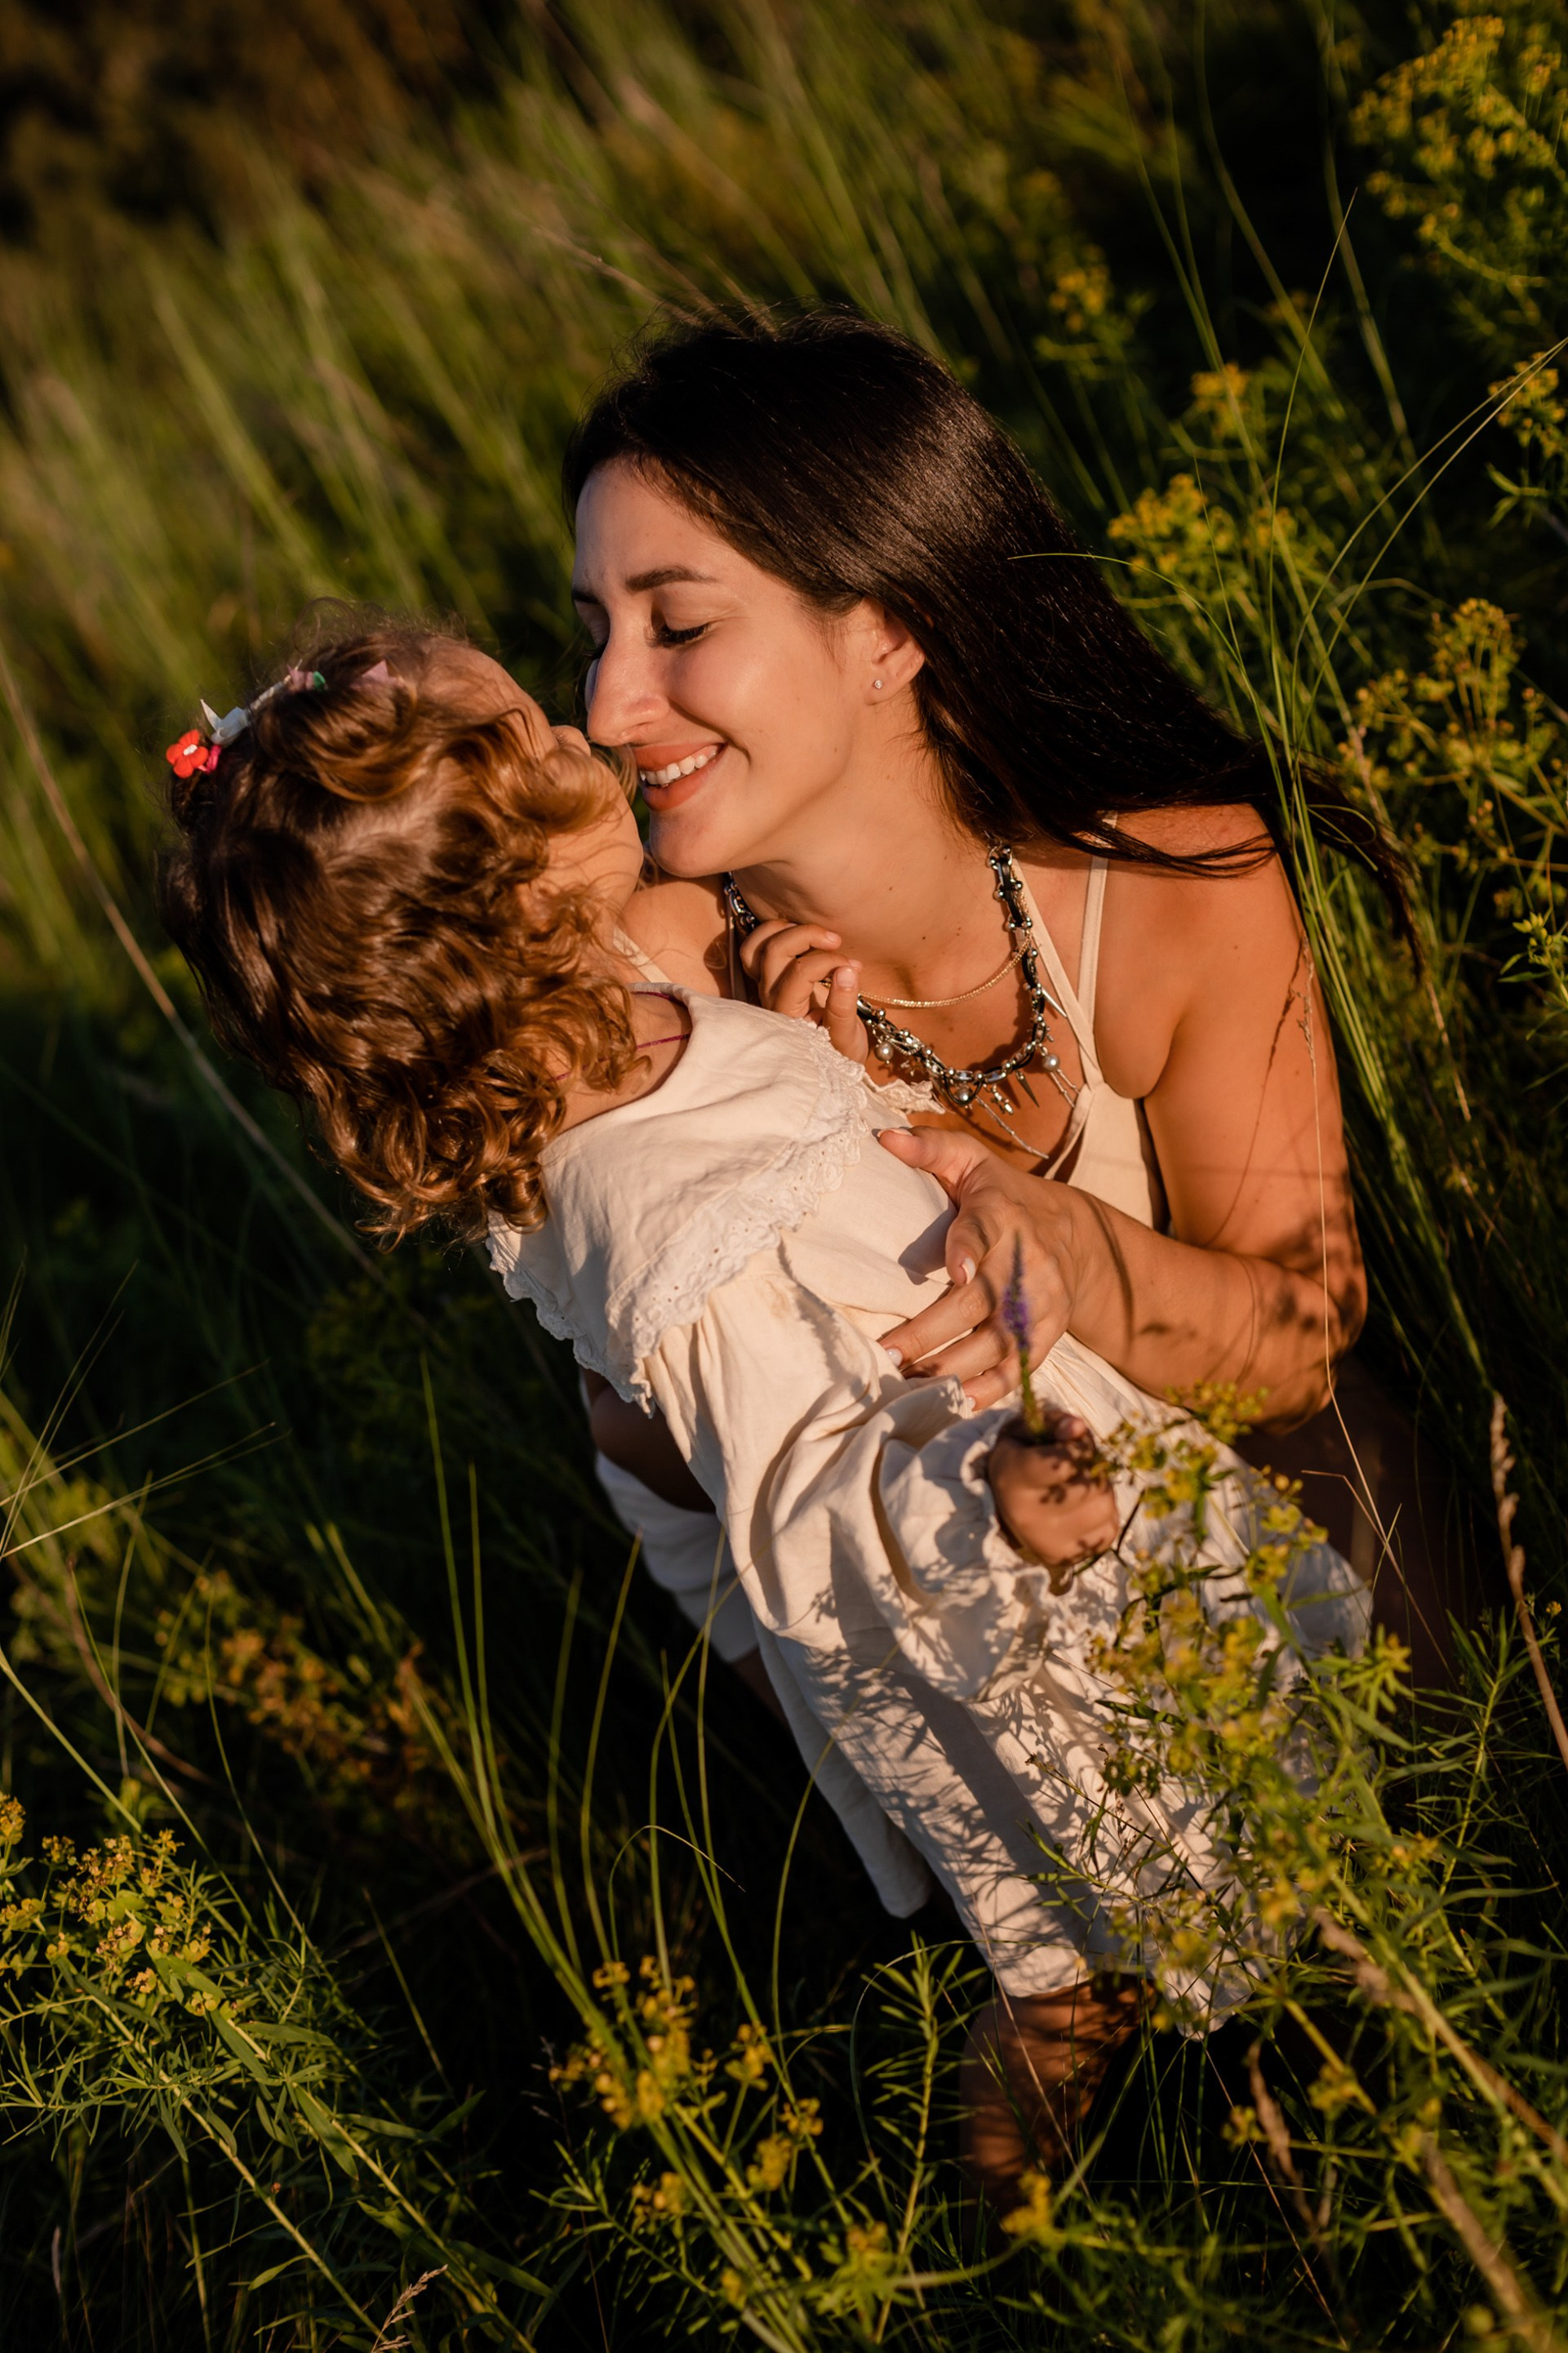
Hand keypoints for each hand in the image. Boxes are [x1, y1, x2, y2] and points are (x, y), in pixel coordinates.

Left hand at [738, 918, 867, 1063]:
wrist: (827, 1068)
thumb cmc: (838, 1056)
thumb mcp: (847, 1039)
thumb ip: (844, 1006)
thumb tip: (847, 970)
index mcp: (787, 1016)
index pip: (799, 972)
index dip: (830, 961)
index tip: (853, 968)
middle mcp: (769, 1000)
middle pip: (773, 951)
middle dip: (807, 935)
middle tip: (836, 941)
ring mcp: (764, 989)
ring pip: (756, 947)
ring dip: (785, 930)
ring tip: (815, 935)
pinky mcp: (767, 982)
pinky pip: (755, 951)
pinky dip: (774, 934)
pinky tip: (801, 936)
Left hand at [876, 1128, 1086, 1408]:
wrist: (1074, 1234)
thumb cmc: (1000, 1195)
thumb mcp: (970, 1161)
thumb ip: (930, 1148)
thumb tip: (886, 1137)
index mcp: (1000, 1214)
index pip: (985, 1231)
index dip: (971, 1250)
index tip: (955, 1271)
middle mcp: (1025, 1261)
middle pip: (979, 1303)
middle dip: (932, 1333)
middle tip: (887, 1354)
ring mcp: (1041, 1303)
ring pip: (997, 1344)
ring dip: (952, 1369)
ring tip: (906, 1385)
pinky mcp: (1049, 1333)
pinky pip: (1020, 1369)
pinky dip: (989, 1391)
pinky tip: (954, 1404)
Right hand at [987, 1415, 1118, 1577]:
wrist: (999, 1505)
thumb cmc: (1019, 1458)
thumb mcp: (1027, 1430)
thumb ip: (1054, 1422)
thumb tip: (1077, 1428)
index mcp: (1012, 1478)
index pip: (1066, 1463)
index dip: (1080, 1449)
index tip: (1072, 1446)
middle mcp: (1026, 1517)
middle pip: (1091, 1487)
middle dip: (1093, 1470)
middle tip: (1079, 1468)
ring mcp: (1046, 1543)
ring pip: (1104, 1509)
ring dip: (1102, 1493)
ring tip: (1082, 1488)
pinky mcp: (1064, 1558)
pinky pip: (1108, 1531)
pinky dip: (1104, 1516)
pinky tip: (1084, 1509)